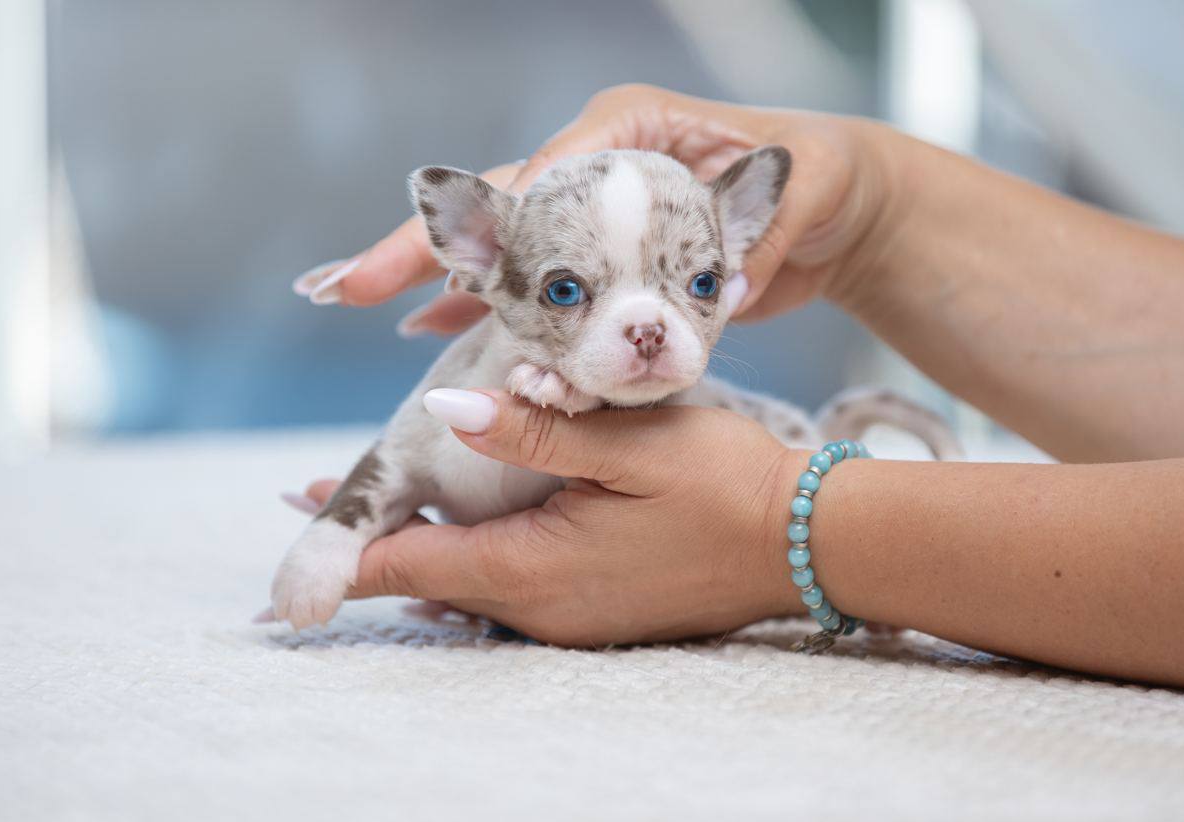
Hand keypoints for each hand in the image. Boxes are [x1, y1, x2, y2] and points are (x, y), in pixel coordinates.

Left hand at [288, 392, 805, 645]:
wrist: (809, 541)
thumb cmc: (727, 483)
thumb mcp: (629, 443)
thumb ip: (531, 432)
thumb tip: (446, 409)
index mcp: (535, 567)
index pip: (412, 562)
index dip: (345, 543)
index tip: (294, 513)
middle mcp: (542, 607)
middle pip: (432, 574)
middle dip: (377, 536)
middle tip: (314, 491)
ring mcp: (572, 616)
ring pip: (471, 580)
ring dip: (423, 543)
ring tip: (373, 505)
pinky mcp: (598, 608)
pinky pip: (513, 584)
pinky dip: (475, 551)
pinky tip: (469, 520)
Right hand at [295, 84, 900, 330]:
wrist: (841, 210)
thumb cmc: (826, 177)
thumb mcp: (805, 183)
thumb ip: (762, 220)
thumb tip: (731, 276)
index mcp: (628, 130)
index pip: (539, 172)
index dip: (481, 218)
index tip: (432, 256)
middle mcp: (597, 167)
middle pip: (494, 208)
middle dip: (419, 247)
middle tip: (342, 286)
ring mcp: (597, 217)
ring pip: (501, 251)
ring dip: (436, 281)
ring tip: (357, 298)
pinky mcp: (608, 264)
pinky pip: (537, 290)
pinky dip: (488, 309)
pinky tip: (435, 328)